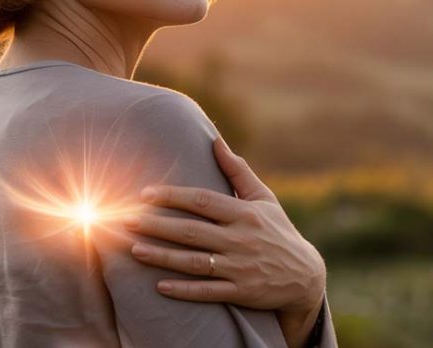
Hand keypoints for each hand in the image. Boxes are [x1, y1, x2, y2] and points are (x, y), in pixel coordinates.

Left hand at [122, 134, 325, 320]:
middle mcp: (241, 240)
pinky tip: (160, 286)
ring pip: (194, 262)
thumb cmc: (277, 231)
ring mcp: (240, 268)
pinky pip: (207, 291)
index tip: (146, 194)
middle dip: (158, 226)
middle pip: (192, 231)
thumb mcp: (264, 198)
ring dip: (163, 256)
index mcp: (244, 214)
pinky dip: (184, 290)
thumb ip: (237, 171)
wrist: (304, 276)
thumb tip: (215, 140)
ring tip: (135, 250)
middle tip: (128, 221)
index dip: (173, 196)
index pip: (203, 201)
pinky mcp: (241, 292)